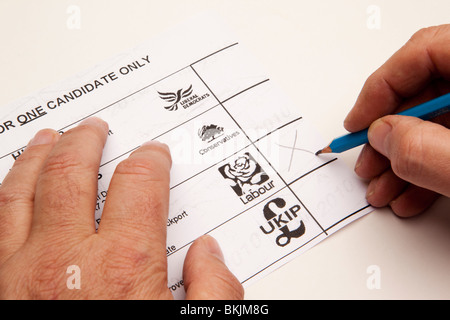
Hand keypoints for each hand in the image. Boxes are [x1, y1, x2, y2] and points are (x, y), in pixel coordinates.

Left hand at [0, 117, 242, 298]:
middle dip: (87, 142)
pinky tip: (12, 188)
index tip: (154, 155)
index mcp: (125, 264)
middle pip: (74, 172)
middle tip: (95, 129)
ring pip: (22, 191)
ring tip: (49, 139)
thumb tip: (209, 252)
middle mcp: (68, 259)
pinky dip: (3, 196)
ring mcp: (20, 273)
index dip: (150, 161)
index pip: (140, 183)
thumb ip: (215, 290)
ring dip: (38, 157)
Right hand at [344, 25, 449, 216]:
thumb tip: (384, 136)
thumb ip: (425, 150)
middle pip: (425, 92)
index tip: (357, 123)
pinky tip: (411, 196)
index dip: (379, 89)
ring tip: (383, 190)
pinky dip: (430, 171)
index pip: (423, 53)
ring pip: (438, 123)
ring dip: (403, 160)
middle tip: (367, 163)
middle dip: (388, 137)